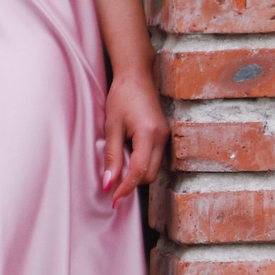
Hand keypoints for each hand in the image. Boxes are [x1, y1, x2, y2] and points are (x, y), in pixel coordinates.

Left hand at [104, 66, 167, 203]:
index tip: (113, 199)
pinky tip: (128, 159)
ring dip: (137, 174)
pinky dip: (142, 165)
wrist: (136, 75)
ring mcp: (166, 136)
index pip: (140, 171)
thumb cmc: (122, 96)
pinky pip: (155, 159)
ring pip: (154, 169)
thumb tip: (108, 183)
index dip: (126, 188)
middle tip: (112, 186)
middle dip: (132, 183)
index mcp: (148, 134)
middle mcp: (162, 137)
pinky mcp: (164, 135)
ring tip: (119, 171)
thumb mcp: (112, 126)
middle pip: (150, 174)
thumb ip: (112, 156)